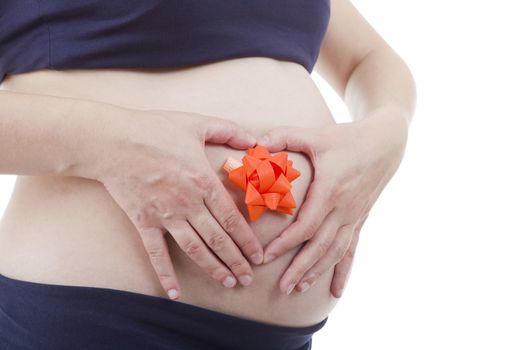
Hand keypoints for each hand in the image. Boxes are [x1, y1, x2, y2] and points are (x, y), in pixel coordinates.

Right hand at [93, 109, 263, 299]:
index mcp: (203, 182)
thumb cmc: (155, 129)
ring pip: (195, 249)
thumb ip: (229, 130)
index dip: (248, 241)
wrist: (112, 141)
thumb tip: (254, 140)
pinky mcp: (144, 222)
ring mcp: (165, 216)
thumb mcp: (197, 123)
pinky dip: (166, 275)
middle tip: (248, 278)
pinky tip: (175, 294)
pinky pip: (156, 253)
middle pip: (218, 239)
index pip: (232, 218)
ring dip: (213, 268)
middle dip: (236, 261)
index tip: (259, 257)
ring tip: (228, 282)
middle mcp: (188, 204)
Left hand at [257, 111, 408, 297]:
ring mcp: (354, 217)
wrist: (385, 144)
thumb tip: (256, 143)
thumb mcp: (316, 135)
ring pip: (335, 252)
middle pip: (320, 246)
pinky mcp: (360, 220)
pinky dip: (343, 272)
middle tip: (282, 287)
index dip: (286, 243)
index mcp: (330, 191)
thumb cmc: (347, 139)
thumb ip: (285, 137)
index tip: (266, 256)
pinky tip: (336, 292)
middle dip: (300, 268)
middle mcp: (344, 209)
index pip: (306, 225)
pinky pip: (352, 251)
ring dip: (317, 272)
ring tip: (299, 288)